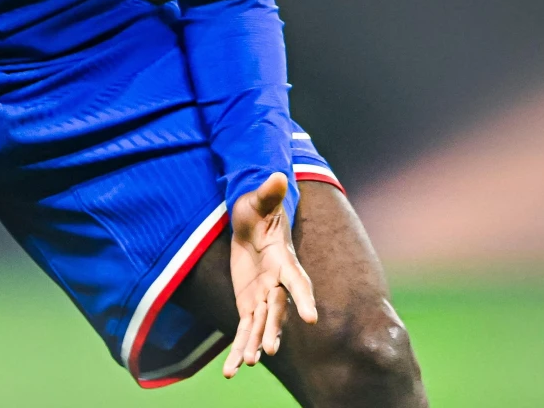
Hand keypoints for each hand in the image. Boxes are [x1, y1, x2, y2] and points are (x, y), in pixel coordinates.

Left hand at [223, 171, 316, 376]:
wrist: (251, 223)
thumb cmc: (257, 209)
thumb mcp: (259, 201)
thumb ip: (268, 193)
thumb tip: (276, 175)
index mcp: (283, 260)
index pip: (297, 281)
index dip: (304, 299)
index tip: (312, 319)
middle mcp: (277, 283)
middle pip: (278, 310)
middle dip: (274, 329)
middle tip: (270, 349)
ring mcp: (264, 297)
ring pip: (261, 325)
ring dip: (255, 344)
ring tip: (247, 363)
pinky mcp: (250, 305)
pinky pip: (245, 330)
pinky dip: (240, 348)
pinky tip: (232, 369)